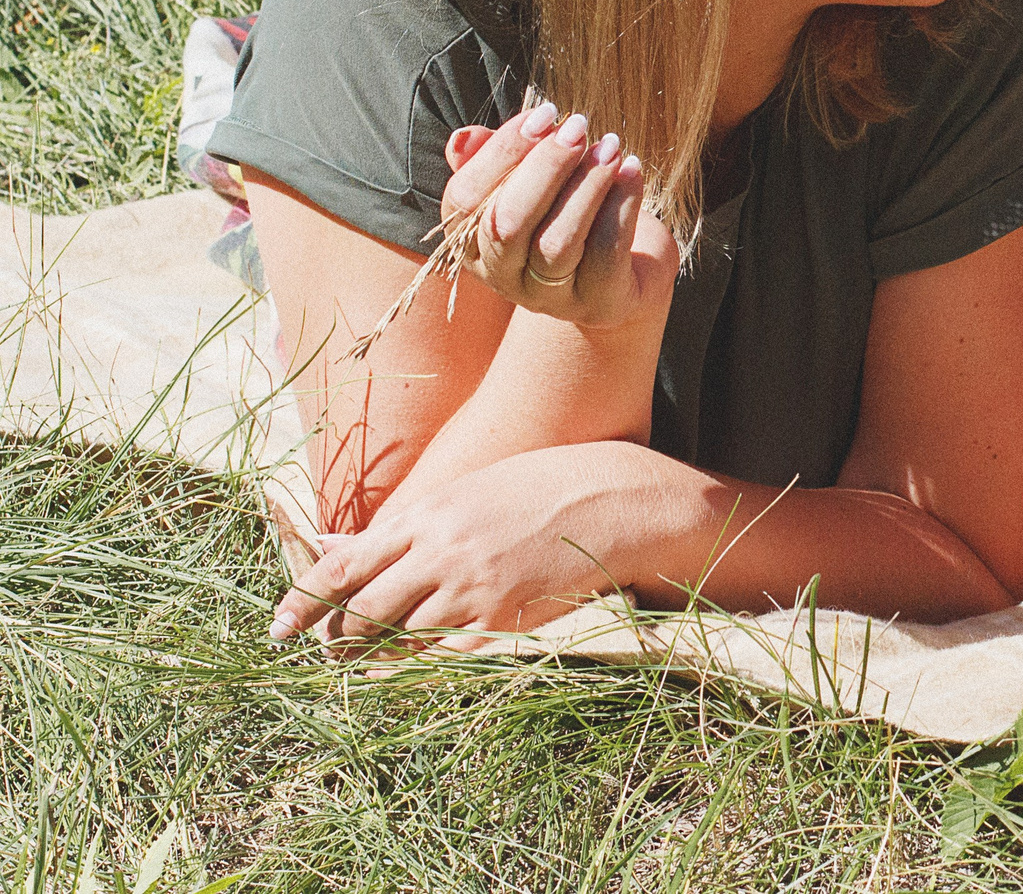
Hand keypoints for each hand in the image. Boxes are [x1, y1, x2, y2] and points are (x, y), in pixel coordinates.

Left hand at [268, 445, 633, 655]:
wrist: (614, 501)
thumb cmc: (539, 485)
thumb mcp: (465, 489)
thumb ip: (400, 523)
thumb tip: (330, 543)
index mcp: (427, 515)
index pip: (343, 566)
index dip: (302, 602)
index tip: (278, 628)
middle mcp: (441, 555)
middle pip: (363, 612)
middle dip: (335, 639)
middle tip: (324, 654)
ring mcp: (471, 592)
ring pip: (399, 639)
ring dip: (374, 656)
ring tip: (362, 664)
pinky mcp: (502, 623)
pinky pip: (444, 656)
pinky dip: (421, 665)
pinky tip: (413, 667)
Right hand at [439, 103, 661, 326]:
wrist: (626, 273)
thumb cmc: (567, 215)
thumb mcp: (530, 185)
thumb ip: (495, 161)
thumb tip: (464, 138)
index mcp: (470, 243)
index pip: (464, 199)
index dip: (501, 152)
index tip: (545, 114)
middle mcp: (503, 276)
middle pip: (507, 224)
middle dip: (544, 167)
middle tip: (578, 126)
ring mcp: (550, 297)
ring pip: (557, 242)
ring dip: (586, 184)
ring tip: (610, 146)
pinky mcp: (600, 302)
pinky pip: (606, 252)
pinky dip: (622, 205)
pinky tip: (633, 170)